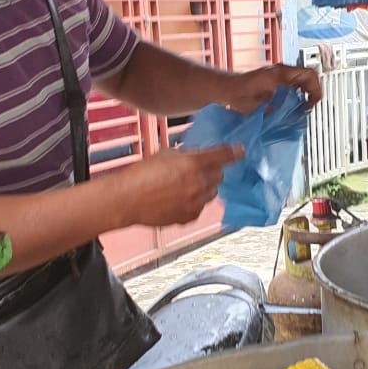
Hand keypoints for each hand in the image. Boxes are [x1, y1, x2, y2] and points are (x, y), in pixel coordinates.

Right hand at [114, 145, 242, 227]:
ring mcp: (196, 203)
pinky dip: (194, 202)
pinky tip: (177, 199)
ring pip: (211, 193)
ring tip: (184, 185)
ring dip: (204, 187)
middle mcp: (199, 184)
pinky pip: (200, 207)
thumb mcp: (166, 154)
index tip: (240, 151)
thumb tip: (197, 155)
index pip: (224, 155)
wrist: (127, 200)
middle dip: (212, 171)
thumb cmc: (141, 175)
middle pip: (219, 175)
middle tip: (198, 169)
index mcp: (194, 163)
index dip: (234, 152)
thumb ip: (186, 155)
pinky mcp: (189, 217)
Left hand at [220, 64, 321, 114]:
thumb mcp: (258, 107)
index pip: (309, 75)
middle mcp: (281, 70)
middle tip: (308, 108)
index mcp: (279, 74)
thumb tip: (294, 116)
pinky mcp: (276, 78)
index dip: (316, 90)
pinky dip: (299, 92)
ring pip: (303, 79)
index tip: (310, 105)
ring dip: (307, 92)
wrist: (225, 88)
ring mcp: (279, 73)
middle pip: (309, 75)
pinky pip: (295, 82)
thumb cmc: (237, 95)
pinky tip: (292, 105)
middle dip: (314, 92)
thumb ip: (277, 110)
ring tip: (302, 108)